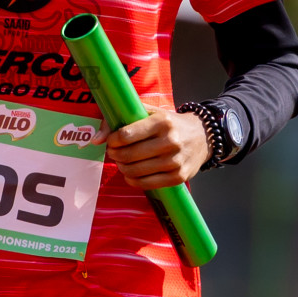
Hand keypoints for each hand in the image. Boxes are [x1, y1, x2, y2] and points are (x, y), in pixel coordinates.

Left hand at [93, 108, 210, 189]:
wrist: (202, 136)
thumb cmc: (169, 123)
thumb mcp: (149, 113)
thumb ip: (120, 120)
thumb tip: (95, 139)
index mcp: (162, 122)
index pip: (126, 135)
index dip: (112, 140)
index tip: (111, 141)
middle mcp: (171, 141)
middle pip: (129, 155)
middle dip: (114, 155)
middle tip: (113, 153)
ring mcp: (176, 161)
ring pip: (136, 171)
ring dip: (122, 168)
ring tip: (122, 162)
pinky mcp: (179, 176)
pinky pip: (147, 184)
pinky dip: (133, 181)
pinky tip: (130, 174)